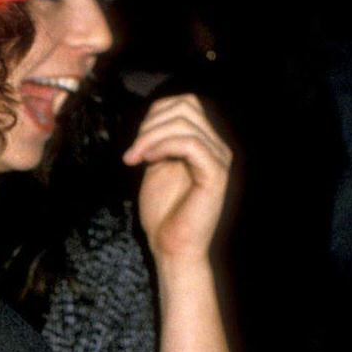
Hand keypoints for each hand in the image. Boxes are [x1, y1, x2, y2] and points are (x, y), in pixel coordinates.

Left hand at [122, 93, 232, 267]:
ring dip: (151, 137)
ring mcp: (219, 159)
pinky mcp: (215, 174)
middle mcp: (216, 146)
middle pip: (185, 106)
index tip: (135, 145)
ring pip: (185, 123)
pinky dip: (163, 147)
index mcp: (205, 142)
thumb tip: (149, 120)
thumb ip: (158, 143)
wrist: (171, 247)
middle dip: (150, 125)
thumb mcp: (157, 167)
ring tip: (135, 158)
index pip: (184, 103)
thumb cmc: (163, 213)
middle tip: (133, 153)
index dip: (154, 115)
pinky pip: (190, 144)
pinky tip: (148, 162)